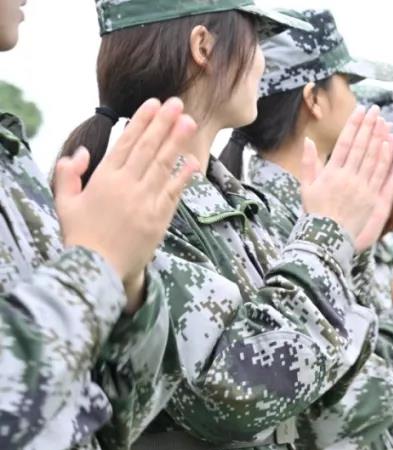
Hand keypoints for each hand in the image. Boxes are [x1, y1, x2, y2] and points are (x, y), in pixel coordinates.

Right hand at [55, 97, 197, 312]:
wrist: (99, 269)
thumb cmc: (80, 236)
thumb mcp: (65, 201)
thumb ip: (69, 173)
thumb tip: (81, 153)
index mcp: (103, 179)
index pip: (126, 143)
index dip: (141, 122)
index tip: (153, 104)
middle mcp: (126, 187)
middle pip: (148, 149)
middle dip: (163, 124)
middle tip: (177, 103)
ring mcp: (145, 202)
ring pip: (164, 166)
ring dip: (177, 142)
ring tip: (189, 121)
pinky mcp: (159, 219)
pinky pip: (174, 192)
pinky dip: (184, 176)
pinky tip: (194, 161)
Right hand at [301, 106, 392, 251]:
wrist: (327, 240)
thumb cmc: (315, 214)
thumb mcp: (306, 188)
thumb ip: (309, 164)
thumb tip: (308, 141)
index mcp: (332, 173)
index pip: (346, 143)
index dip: (354, 125)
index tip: (360, 110)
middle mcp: (349, 178)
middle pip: (362, 147)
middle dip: (370, 126)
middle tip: (376, 110)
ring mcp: (363, 190)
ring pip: (375, 160)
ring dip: (382, 141)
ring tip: (388, 125)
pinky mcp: (374, 202)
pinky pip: (385, 180)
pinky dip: (391, 166)